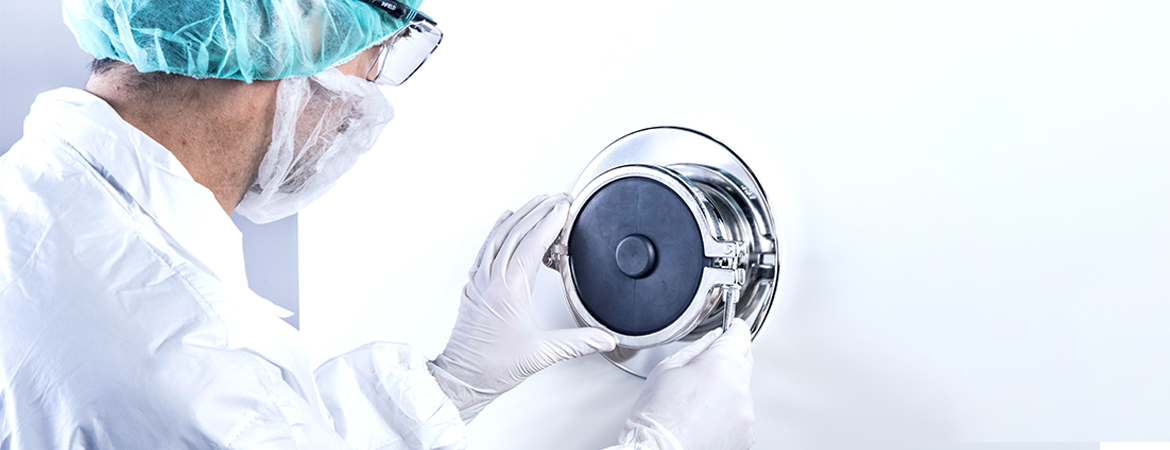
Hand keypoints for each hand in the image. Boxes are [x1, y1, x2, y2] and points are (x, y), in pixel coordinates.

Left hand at [430, 194, 617, 421]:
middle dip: (539, 210)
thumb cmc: (491, 366)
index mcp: (509, 288)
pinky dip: (498, 230)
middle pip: (516, 231)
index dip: (550, 222)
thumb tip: (605, 338)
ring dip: (519, 215)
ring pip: (499, 236)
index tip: (565, 207)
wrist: (461, 378)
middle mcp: (491, 279)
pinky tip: (503, 222)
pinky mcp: (474, 287)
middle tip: (558, 198)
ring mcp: (480, 280)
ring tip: (536, 202)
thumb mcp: (542, 354)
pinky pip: (486, 248)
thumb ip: (578, 343)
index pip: (532, 243)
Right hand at [618, 319, 755, 449]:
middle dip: (727, 363)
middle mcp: (739, 387)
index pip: (740, 335)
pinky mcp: (746, 433)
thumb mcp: (668, 369)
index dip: (735, 329)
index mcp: (720, 364)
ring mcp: (745, 412)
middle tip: (700, 376)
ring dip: (726, 392)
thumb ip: (697, 348)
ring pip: (741, 391)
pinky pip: (740, 415)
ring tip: (697, 405)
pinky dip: (727, 415)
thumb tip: (713, 339)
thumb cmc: (657, 415)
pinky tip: (704, 420)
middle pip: (743, 362)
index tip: (733, 328)